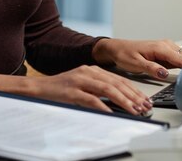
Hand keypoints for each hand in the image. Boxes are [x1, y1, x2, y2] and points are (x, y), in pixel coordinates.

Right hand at [0, 65, 152, 114]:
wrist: (37, 88)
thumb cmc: (60, 89)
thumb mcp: (82, 85)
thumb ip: (99, 89)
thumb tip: (120, 101)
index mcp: (92, 69)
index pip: (118, 79)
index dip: (133, 90)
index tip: (144, 100)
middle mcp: (87, 71)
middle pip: (116, 83)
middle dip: (132, 96)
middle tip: (143, 107)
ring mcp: (79, 81)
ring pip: (107, 89)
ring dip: (123, 101)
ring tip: (133, 110)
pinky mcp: (71, 91)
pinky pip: (90, 99)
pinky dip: (102, 106)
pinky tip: (111, 113)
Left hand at [92, 38, 181, 80]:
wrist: (117, 49)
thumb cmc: (124, 54)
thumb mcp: (136, 64)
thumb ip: (152, 68)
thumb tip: (165, 73)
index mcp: (160, 47)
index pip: (181, 58)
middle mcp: (165, 45)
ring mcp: (166, 47)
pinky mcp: (164, 52)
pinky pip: (177, 57)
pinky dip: (181, 64)